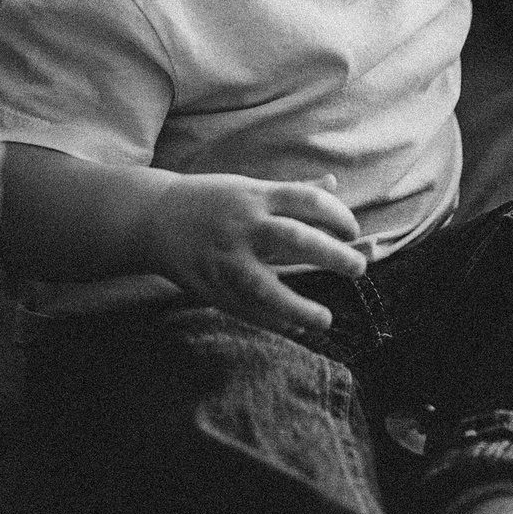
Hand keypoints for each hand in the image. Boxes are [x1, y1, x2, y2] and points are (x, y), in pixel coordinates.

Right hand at [138, 172, 365, 334]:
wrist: (153, 217)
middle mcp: (244, 224)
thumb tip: (333, 186)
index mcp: (256, 195)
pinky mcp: (212, 285)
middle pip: (297, 239)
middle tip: (359, 269)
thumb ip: (292, 191)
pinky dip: (271, 321)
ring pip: (268, 287)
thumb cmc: (210, 200)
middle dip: (333, 255)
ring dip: (300, 308)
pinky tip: (293, 327)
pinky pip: (246, 309)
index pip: (309, 201)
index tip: (353, 232)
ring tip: (326, 319)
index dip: (339, 216)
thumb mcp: (250, 187)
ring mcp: (227, 258)